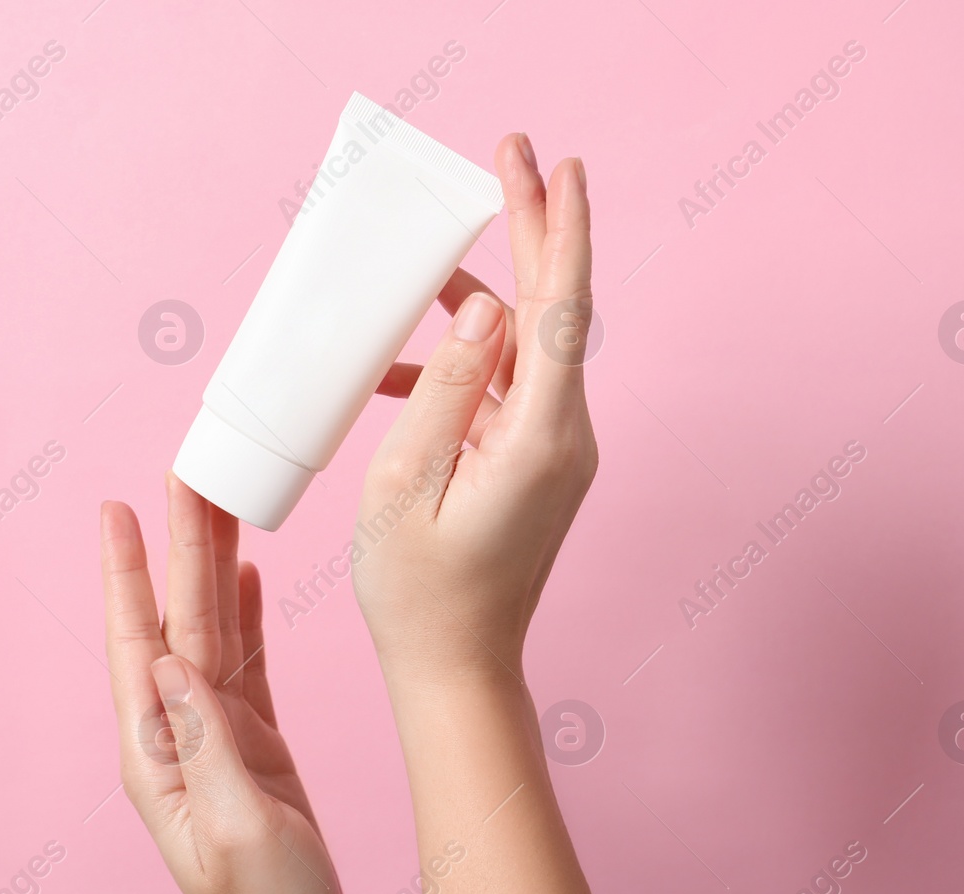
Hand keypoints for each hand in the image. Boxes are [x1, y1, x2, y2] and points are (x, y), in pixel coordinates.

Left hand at [101, 475, 345, 893]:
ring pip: (213, 628)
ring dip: (213, 564)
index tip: (118, 508)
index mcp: (160, 749)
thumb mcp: (234, 829)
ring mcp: (214, 731)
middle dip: (179, 544)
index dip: (129, 573)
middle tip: (185, 470)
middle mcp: (179, 729)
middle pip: (178, 617)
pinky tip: (247, 572)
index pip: (139, 641)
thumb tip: (173, 661)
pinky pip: (245, 660)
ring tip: (217, 500)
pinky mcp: (251, 739)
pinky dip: (246, 612)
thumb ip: (206, 744)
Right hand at [356, 135, 595, 685]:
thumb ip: (445, 392)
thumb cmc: (419, 594)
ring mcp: (554, 449)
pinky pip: (502, 390)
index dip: (559, 228)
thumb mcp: (404, 486)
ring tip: (420, 270)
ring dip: (476, 305)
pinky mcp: (535, 462)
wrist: (456, 669)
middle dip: (531, 228)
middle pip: (554, 309)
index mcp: (540, 439)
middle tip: (509, 153)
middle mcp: (565, 436)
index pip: (562, 309)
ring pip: (524, 346)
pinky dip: (459, 368)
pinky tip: (398, 372)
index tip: (556, 163)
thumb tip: (484, 312)